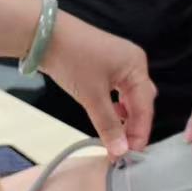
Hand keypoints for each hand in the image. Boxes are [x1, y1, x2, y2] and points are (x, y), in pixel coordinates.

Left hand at [41, 11, 156, 158]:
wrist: (45, 35)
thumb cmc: (73, 62)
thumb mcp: (91, 96)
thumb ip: (108, 125)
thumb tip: (121, 152)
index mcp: (137, 67)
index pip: (145, 106)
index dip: (139, 132)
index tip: (130, 156)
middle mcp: (134, 62)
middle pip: (142, 100)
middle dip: (134, 125)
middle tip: (123, 148)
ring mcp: (120, 61)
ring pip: (130, 95)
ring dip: (125, 116)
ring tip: (115, 135)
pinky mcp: (106, 62)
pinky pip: (119, 88)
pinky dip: (116, 104)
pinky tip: (108, 114)